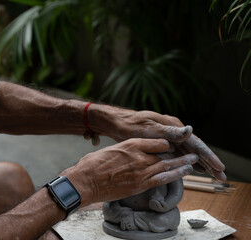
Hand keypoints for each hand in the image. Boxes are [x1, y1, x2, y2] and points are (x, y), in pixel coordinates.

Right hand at [61, 138, 197, 205]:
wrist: (86, 181)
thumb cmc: (93, 164)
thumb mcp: (110, 150)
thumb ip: (125, 150)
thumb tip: (131, 154)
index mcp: (131, 144)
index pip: (157, 142)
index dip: (165, 144)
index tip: (169, 146)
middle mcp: (139, 156)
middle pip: (165, 154)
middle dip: (179, 153)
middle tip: (191, 153)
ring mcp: (141, 171)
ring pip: (167, 166)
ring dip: (182, 164)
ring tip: (192, 161)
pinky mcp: (139, 185)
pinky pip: (162, 179)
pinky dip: (175, 175)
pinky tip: (183, 173)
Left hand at [90, 106, 225, 180]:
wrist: (116, 122)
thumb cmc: (130, 125)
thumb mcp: (148, 129)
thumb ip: (169, 132)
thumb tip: (189, 130)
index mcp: (173, 126)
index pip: (196, 144)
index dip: (208, 157)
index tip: (219, 168)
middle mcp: (173, 130)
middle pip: (195, 148)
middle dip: (209, 161)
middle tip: (221, 175)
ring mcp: (168, 135)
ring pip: (188, 150)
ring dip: (200, 162)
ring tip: (213, 174)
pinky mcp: (162, 140)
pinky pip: (179, 152)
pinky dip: (187, 160)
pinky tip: (193, 167)